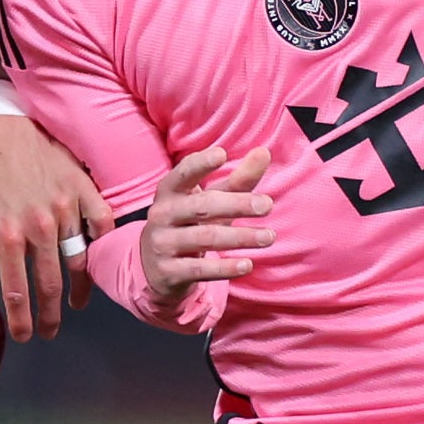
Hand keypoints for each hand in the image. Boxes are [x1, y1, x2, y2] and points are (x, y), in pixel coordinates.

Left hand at [0, 112, 111, 340]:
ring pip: (80, 261)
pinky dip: (102, 245)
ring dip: (79, 290)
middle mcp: (39, 226)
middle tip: (49, 331)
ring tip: (75, 305)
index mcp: (7, 234)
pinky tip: (96, 260)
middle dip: (50, 316)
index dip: (22, 321)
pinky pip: (102, 225)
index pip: (18, 292)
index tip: (25, 336)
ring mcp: (66, 208)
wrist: (7, 125)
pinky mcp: (85, 191)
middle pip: (50, 285)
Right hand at [138, 145, 274, 321]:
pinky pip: (200, 269)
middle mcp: (162, 215)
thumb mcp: (210, 201)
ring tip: (269, 237)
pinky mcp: (169, 272)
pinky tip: (247, 265)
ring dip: (240, 237)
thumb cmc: (190, 224)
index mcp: (170, 191)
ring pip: (205, 238)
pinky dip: (225, 267)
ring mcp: (163, 244)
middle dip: (236, 204)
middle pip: (202, 206)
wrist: (155, 268)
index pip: (183, 173)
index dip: (200, 163)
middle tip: (267, 205)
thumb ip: (237, 180)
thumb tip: (264, 152)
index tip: (222, 153)